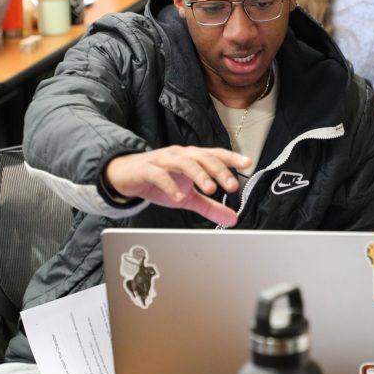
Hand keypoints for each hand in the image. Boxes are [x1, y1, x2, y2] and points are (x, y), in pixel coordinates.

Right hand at [103, 146, 252, 226]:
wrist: (124, 176)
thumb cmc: (158, 181)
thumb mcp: (188, 196)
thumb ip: (210, 206)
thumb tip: (233, 219)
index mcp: (192, 158)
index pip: (215, 155)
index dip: (232, 158)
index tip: (249, 162)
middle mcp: (180, 155)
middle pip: (203, 157)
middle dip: (219, 170)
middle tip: (231, 186)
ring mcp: (163, 160)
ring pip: (184, 162)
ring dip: (199, 174)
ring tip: (210, 189)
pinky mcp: (146, 169)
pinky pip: (159, 175)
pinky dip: (170, 185)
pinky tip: (179, 196)